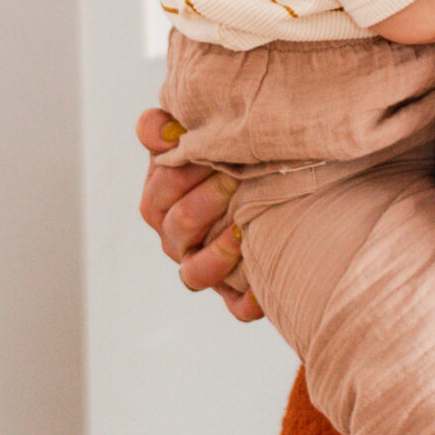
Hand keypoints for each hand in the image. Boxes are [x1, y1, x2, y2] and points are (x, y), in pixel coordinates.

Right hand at [135, 108, 263, 321]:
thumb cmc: (227, 156)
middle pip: (177, 227)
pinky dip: (247, 299)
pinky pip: (236, 306)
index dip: (178, 173)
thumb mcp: (191, 134)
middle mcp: (177, 239)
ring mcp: (203, 267)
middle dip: (205, 200)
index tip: (206, 150)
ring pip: (195, 274)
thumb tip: (162, 132)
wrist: (276, 182)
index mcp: (161, 203)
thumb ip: (164, 128)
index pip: (158, 194)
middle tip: (235, 174)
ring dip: (218, 252)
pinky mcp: (235, 293)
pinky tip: (262, 286)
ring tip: (242, 228)